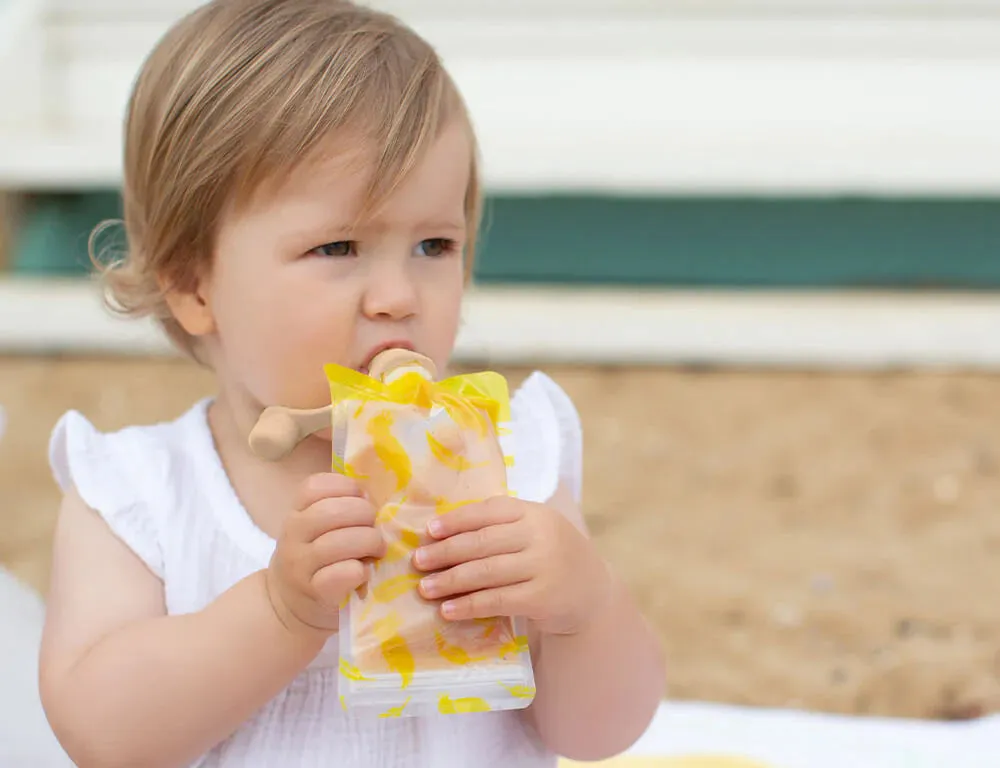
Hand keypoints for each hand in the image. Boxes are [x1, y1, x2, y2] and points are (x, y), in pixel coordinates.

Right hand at [266, 473, 384, 637]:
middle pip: (330, 512)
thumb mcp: (317, 529)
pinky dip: (360, 570)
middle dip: (364, 514)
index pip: (315, 486)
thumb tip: (374, 493)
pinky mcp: (315, 592)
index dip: (347, 487)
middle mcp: (292, 535)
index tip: (363, 498)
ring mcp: (300, 565)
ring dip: (368, 542)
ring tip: (377, 550)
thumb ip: (340, 508)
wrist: (290, 606)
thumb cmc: (316, 559)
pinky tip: (365, 571)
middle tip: (375, 526)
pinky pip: (342, 573)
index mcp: (295, 512)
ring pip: (337, 542)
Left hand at [413, 496, 611, 635]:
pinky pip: (496, 600)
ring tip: (425, 587)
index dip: (456, 520)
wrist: (593, 592)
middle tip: (418, 561)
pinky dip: (468, 605)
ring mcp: (543, 566)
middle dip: (445, 552)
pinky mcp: (542, 597)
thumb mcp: (534, 531)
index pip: (488, 511)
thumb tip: (443, 532)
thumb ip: (501, 526)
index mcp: (533, 512)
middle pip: (482, 542)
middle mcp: (540, 535)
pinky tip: (448, 610)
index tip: (429, 531)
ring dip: (450, 580)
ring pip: (486, 571)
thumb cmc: (552, 557)